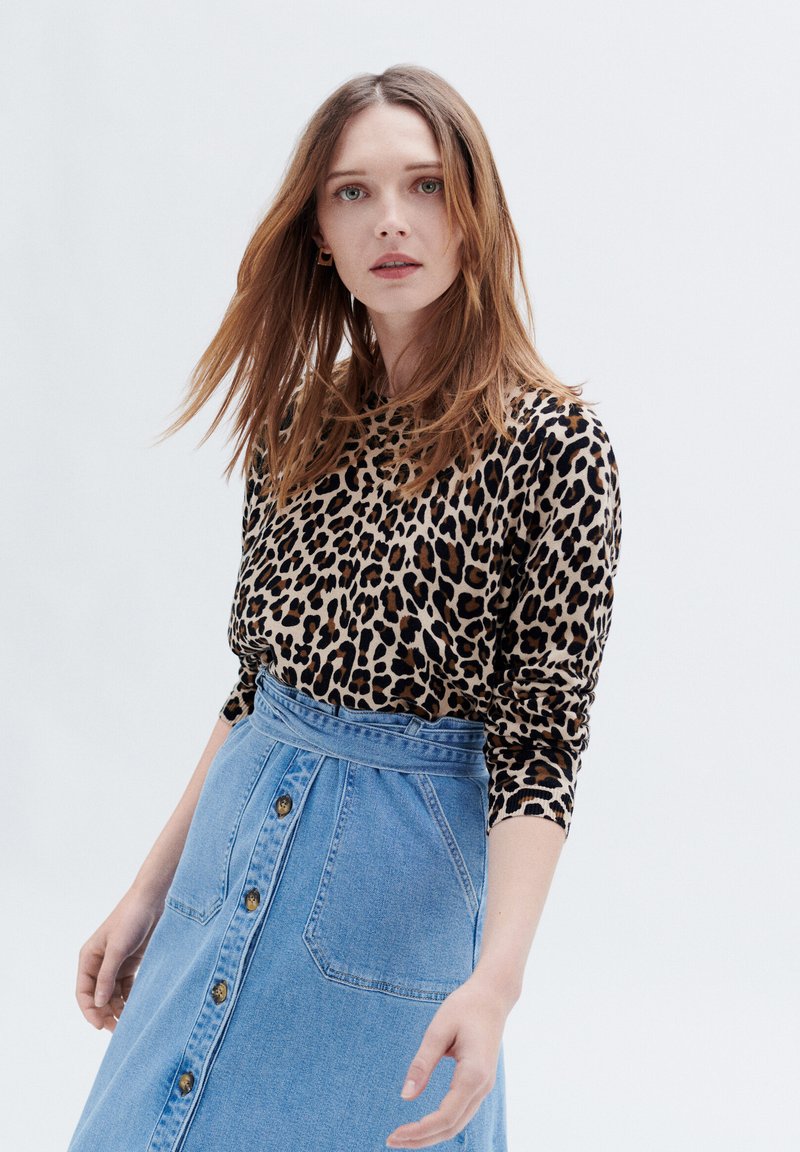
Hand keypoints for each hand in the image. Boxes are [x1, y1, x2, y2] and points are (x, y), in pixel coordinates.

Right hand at [75, 885, 163, 1032]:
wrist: (153, 901)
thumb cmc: (131, 919)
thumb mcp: (117, 949)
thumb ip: (107, 976)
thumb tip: (97, 1003)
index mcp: (88, 958)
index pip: (83, 992)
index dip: (89, 1011)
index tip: (100, 1027)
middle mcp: (99, 963)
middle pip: (97, 996)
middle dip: (105, 1014)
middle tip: (117, 1031)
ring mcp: (115, 964)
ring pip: (112, 994)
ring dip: (118, 1008)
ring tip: (129, 1023)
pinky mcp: (131, 963)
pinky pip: (126, 987)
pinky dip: (130, 998)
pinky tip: (137, 1008)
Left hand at [385, 973, 514, 1147]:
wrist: (492, 996)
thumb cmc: (464, 1007)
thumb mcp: (438, 1030)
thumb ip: (422, 1064)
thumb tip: (405, 1096)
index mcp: (473, 1074)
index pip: (445, 1117)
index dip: (419, 1131)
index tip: (394, 1135)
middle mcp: (483, 1086)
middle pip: (452, 1127)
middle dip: (421, 1139)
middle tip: (391, 1140)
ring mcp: (484, 1086)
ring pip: (458, 1123)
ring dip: (431, 1134)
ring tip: (403, 1136)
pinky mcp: (480, 1082)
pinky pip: (461, 1112)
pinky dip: (441, 1123)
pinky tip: (423, 1124)